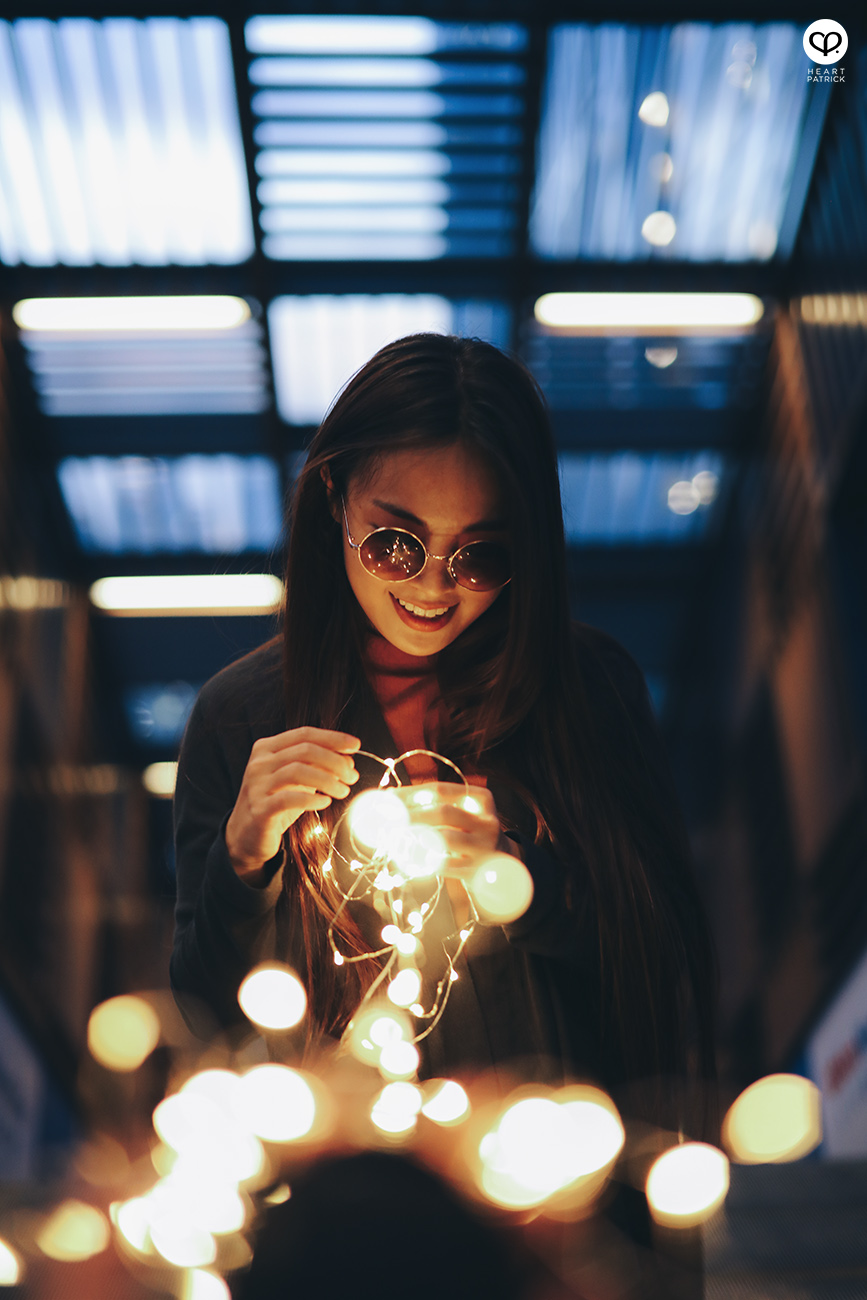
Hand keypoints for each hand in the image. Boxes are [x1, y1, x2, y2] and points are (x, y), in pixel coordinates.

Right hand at [226, 726, 359, 882]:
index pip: (304, 734)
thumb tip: (348, 759)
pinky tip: (325, 801)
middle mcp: (259, 763)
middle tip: (352, 775)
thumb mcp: (296, 780)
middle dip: (335, 761)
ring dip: (328, 779)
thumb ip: (317, 765)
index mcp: (267, 748)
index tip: (355, 745)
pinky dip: (312, 798)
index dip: (333, 738)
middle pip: (304, 751)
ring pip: (298, 771)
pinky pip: (290, 799)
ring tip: (343, 790)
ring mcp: (257, 785)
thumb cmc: (275, 802)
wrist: (246, 835)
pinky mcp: (260, 809)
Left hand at [390, 783, 517, 877]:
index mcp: (481, 799)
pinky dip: (424, 862)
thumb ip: (434, 804)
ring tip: (396, 839)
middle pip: (444, 813)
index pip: (442, 790)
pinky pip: (445, 865)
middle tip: (389, 819)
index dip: (412, 793)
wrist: (500, 865)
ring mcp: (484, 847)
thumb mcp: (462, 813)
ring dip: (416, 838)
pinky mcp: (477, 871)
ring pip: (445, 839)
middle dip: (412, 814)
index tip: (389, 797)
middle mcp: (487, 821)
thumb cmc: (468, 834)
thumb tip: (390, 798)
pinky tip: (410, 860)